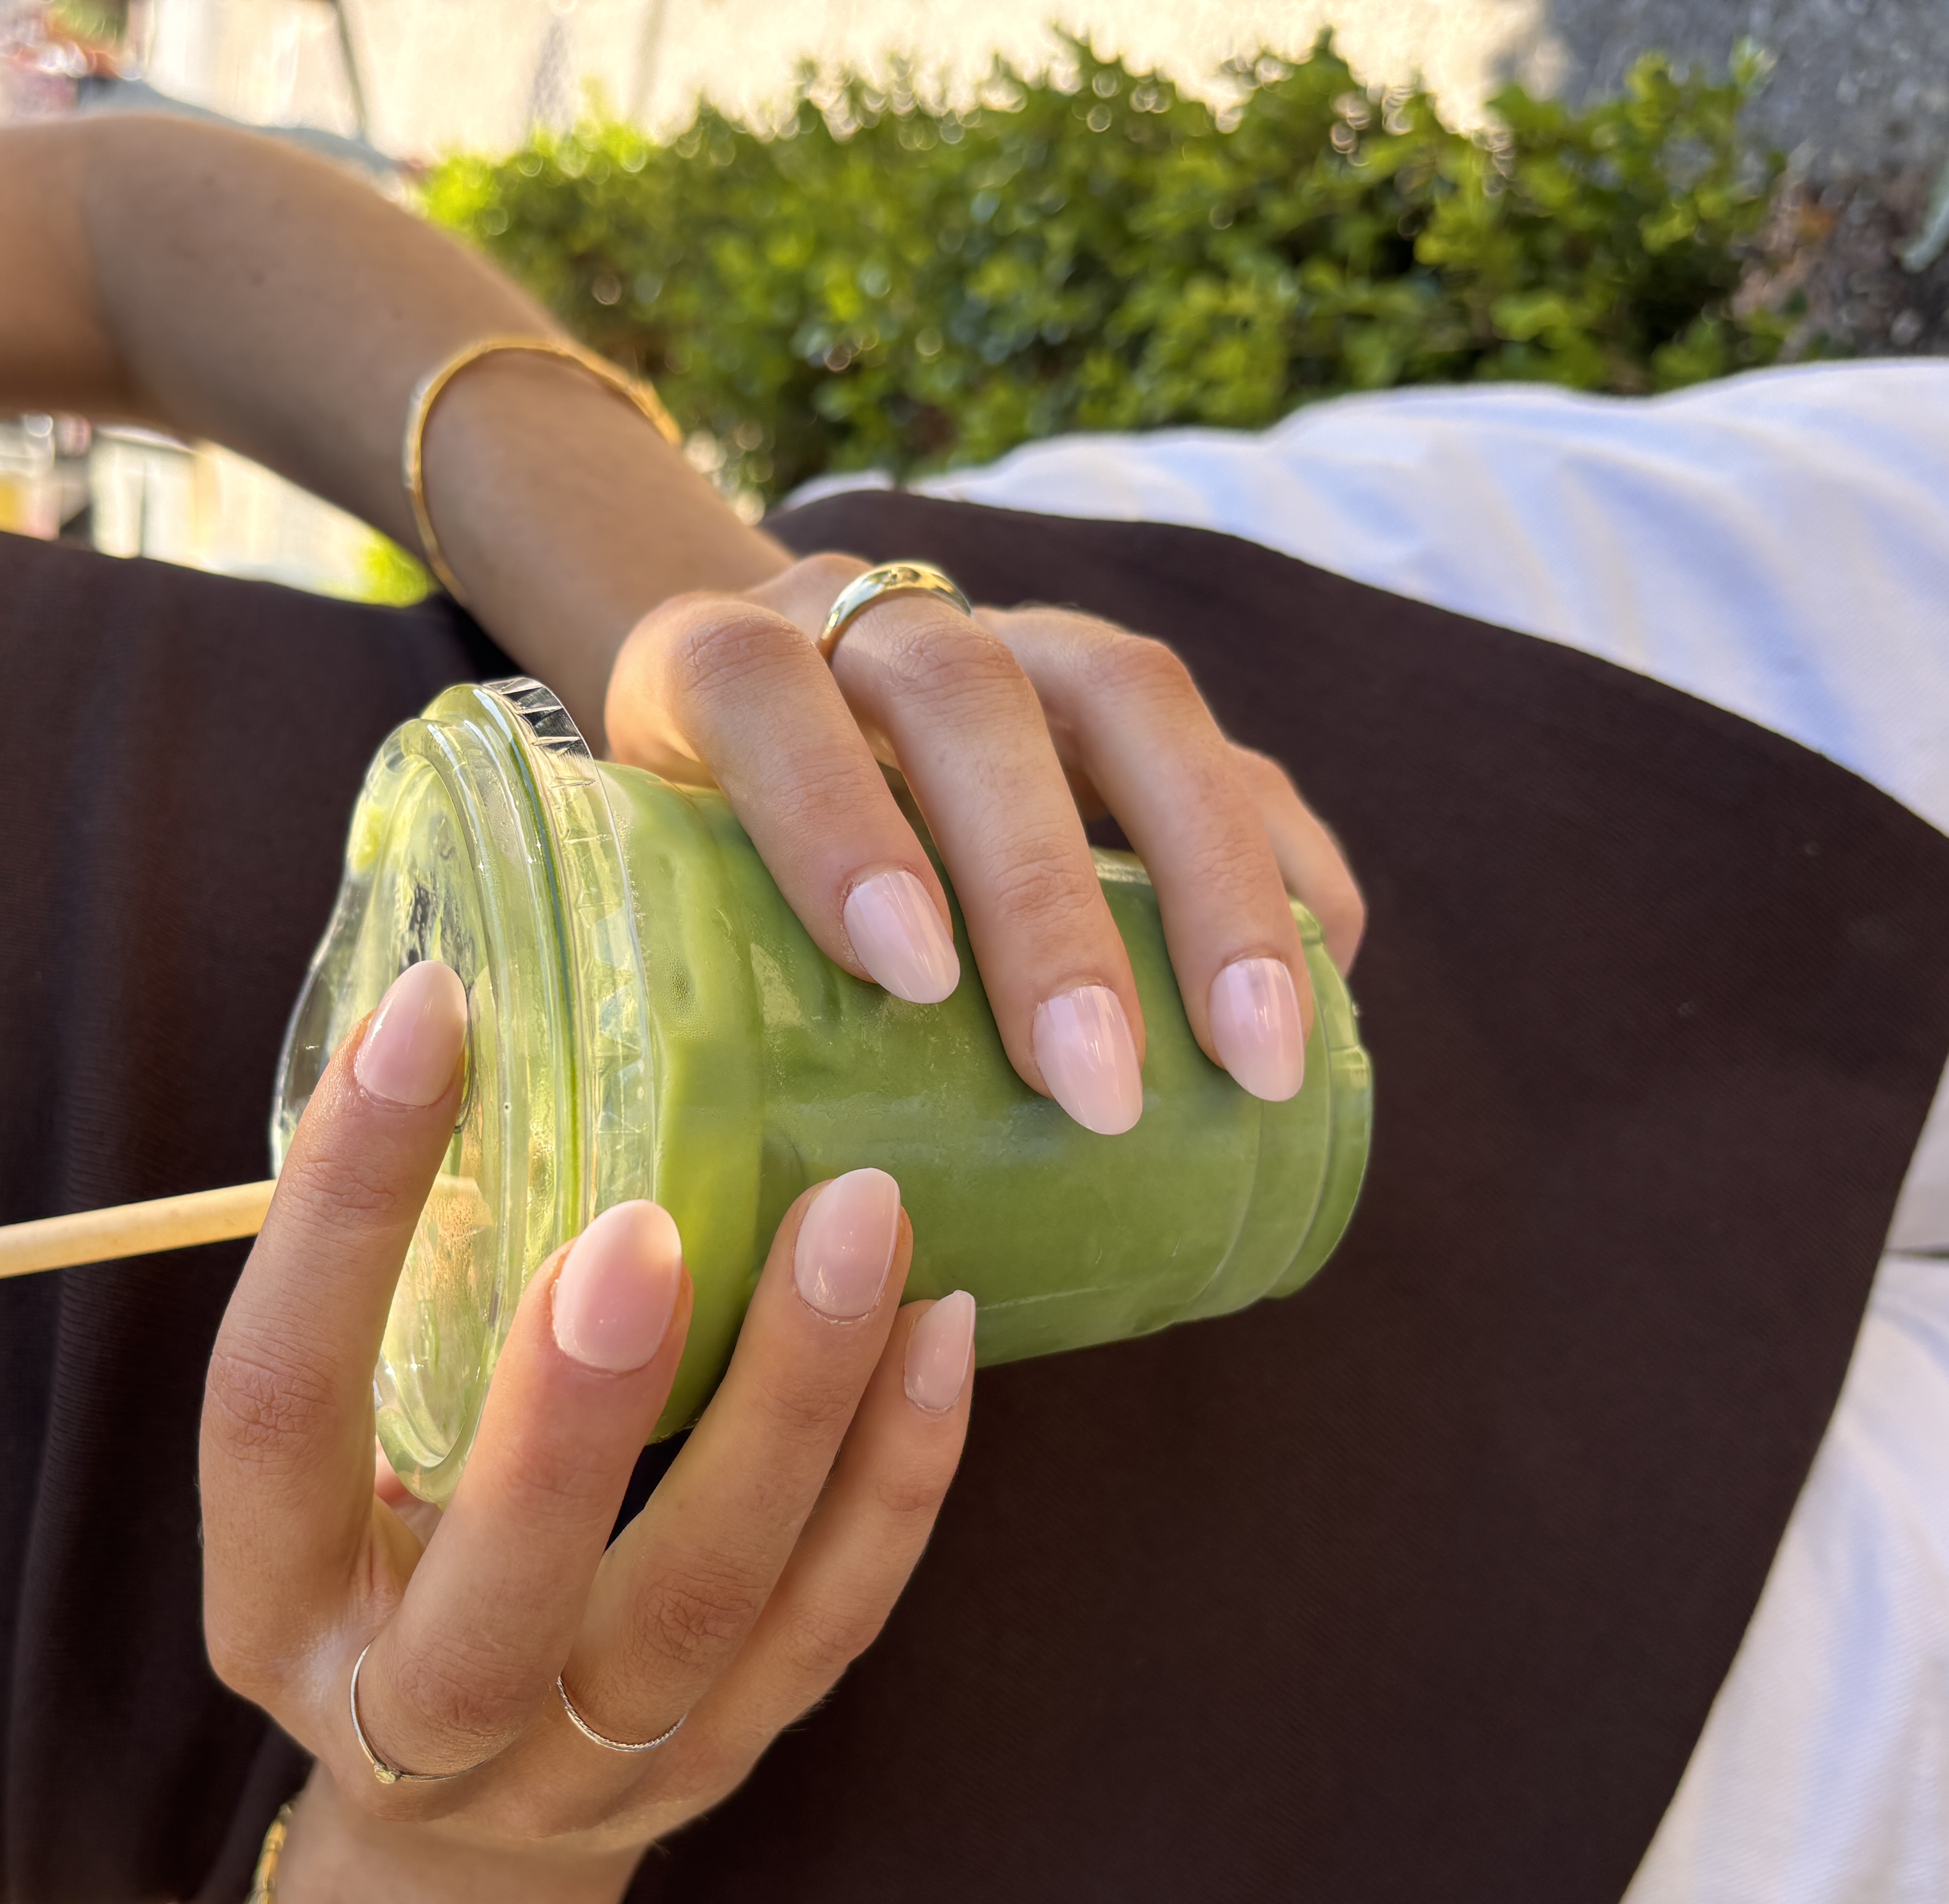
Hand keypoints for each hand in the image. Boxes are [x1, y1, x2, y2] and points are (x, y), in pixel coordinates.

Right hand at [198, 959, 972, 1903]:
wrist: (457, 1846)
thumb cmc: (386, 1574)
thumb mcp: (337, 1472)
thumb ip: (394, 1308)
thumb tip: (480, 1002)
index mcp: (273, 1603)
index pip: (275, 1410)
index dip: (341, 1214)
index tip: (431, 1014)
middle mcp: (409, 1720)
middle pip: (495, 1590)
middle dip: (576, 1409)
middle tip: (650, 1218)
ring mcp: (578, 1770)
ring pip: (700, 1607)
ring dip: (791, 1408)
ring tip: (862, 1220)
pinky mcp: (720, 1768)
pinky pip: (827, 1627)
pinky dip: (897, 1479)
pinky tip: (945, 1333)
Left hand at [602, 552, 1366, 1131]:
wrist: (740, 708)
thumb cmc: (677, 861)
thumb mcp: (624, 901)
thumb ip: (636, 1005)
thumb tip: (667, 1232)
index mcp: (714, 664)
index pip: (759, 692)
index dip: (830, 815)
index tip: (907, 974)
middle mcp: (874, 626)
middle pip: (969, 703)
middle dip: (1044, 900)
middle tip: (1095, 1089)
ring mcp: (1015, 643)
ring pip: (1129, 702)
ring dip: (1209, 884)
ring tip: (1255, 1061)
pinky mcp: (1119, 702)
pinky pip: (1231, 753)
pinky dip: (1284, 862)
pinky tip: (1324, 983)